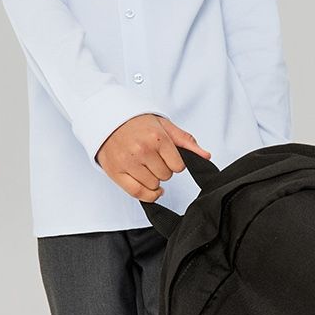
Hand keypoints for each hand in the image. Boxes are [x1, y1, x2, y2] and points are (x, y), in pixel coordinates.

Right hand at [94, 114, 211, 201]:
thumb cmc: (136, 123)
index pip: (178, 166)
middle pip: (166, 176)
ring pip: (153, 185)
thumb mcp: (164, 125)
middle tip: (153, 159)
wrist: (108, 118)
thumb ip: (186, 141)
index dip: (175, 163)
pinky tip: (151, 189)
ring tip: (146, 167)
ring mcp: (128, 162)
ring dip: (153, 180)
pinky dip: (147, 195)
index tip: (167, 157)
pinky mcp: (116, 172)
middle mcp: (142, 150)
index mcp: (157, 138)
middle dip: (163, 170)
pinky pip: (137, 193)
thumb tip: (205, 156)